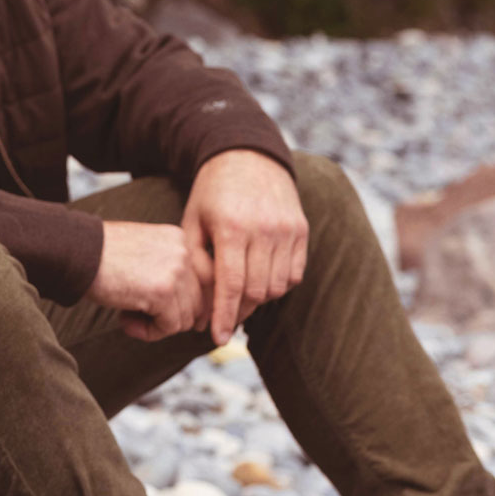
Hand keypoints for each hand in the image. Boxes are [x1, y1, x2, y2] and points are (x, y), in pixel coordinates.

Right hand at [89, 221, 213, 341]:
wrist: (75, 251)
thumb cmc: (100, 255)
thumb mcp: (142, 252)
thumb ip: (166, 270)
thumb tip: (187, 307)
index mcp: (178, 239)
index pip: (204, 280)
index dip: (189, 304)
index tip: (171, 317)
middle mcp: (183, 252)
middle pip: (197, 302)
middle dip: (171, 317)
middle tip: (140, 317)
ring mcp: (176, 271)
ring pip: (184, 318)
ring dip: (157, 326)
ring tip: (128, 317)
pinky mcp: (163, 292)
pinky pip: (169, 327)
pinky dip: (149, 332)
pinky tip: (125, 321)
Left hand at [183, 151, 307, 345]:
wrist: (247, 157)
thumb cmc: (212, 194)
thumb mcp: (193, 222)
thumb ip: (197, 262)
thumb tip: (201, 307)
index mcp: (232, 228)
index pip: (231, 285)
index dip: (223, 316)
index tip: (217, 338)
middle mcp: (263, 230)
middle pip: (256, 291)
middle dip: (239, 311)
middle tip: (224, 317)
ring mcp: (287, 230)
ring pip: (277, 286)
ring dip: (259, 299)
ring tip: (241, 297)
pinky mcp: (301, 230)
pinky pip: (294, 273)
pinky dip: (279, 284)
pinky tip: (261, 279)